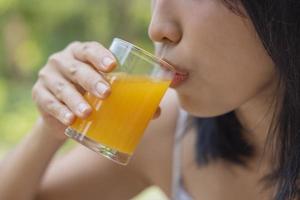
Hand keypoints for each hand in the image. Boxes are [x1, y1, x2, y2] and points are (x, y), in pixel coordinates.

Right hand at [32, 41, 160, 140]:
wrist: (64, 112)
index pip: (90, 49)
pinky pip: (49, 103)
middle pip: (76, 68)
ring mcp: (48, 77)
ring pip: (62, 87)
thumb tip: (157, 111)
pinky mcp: (39, 95)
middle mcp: (62, 61)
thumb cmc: (91, 96)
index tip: (112, 67)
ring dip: (76, 100)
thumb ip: (128, 96)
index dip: (100, 56)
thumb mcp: (106, 90)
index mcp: (81, 54)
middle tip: (107, 94)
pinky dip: (60, 112)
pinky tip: (70, 120)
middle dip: (92, 80)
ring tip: (88, 112)